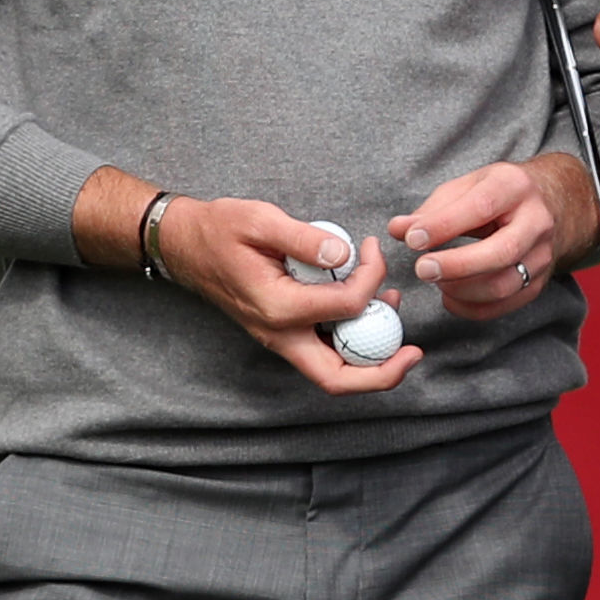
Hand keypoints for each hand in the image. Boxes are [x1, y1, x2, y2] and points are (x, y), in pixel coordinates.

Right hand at [72, 170, 423, 392]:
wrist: (185, 245)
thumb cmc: (219, 229)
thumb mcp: (260, 220)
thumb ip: (305, 238)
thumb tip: (347, 255)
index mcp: (277, 308)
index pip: (346, 307)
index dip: (372, 278)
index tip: (373, 248)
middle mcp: (279, 335)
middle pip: (338, 378)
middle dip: (382, 373)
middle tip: (415, 353)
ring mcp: (280, 340)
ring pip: (333, 371)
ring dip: (370, 356)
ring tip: (394, 313)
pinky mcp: (284, 334)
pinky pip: (325, 352)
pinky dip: (352, 341)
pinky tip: (368, 308)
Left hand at [392, 153, 595, 320]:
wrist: (549, 204)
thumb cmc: (497, 194)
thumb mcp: (466, 187)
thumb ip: (432, 209)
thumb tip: (398, 229)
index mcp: (514, 186)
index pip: (481, 207)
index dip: (444, 226)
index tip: (412, 239)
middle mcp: (536, 221)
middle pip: (500, 252)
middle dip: (456, 266)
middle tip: (422, 270)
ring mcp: (542, 254)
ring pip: (505, 284)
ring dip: (462, 290)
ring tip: (435, 282)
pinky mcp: (540, 281)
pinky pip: (507, 304)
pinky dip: (473, 308)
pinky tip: (450, 298)